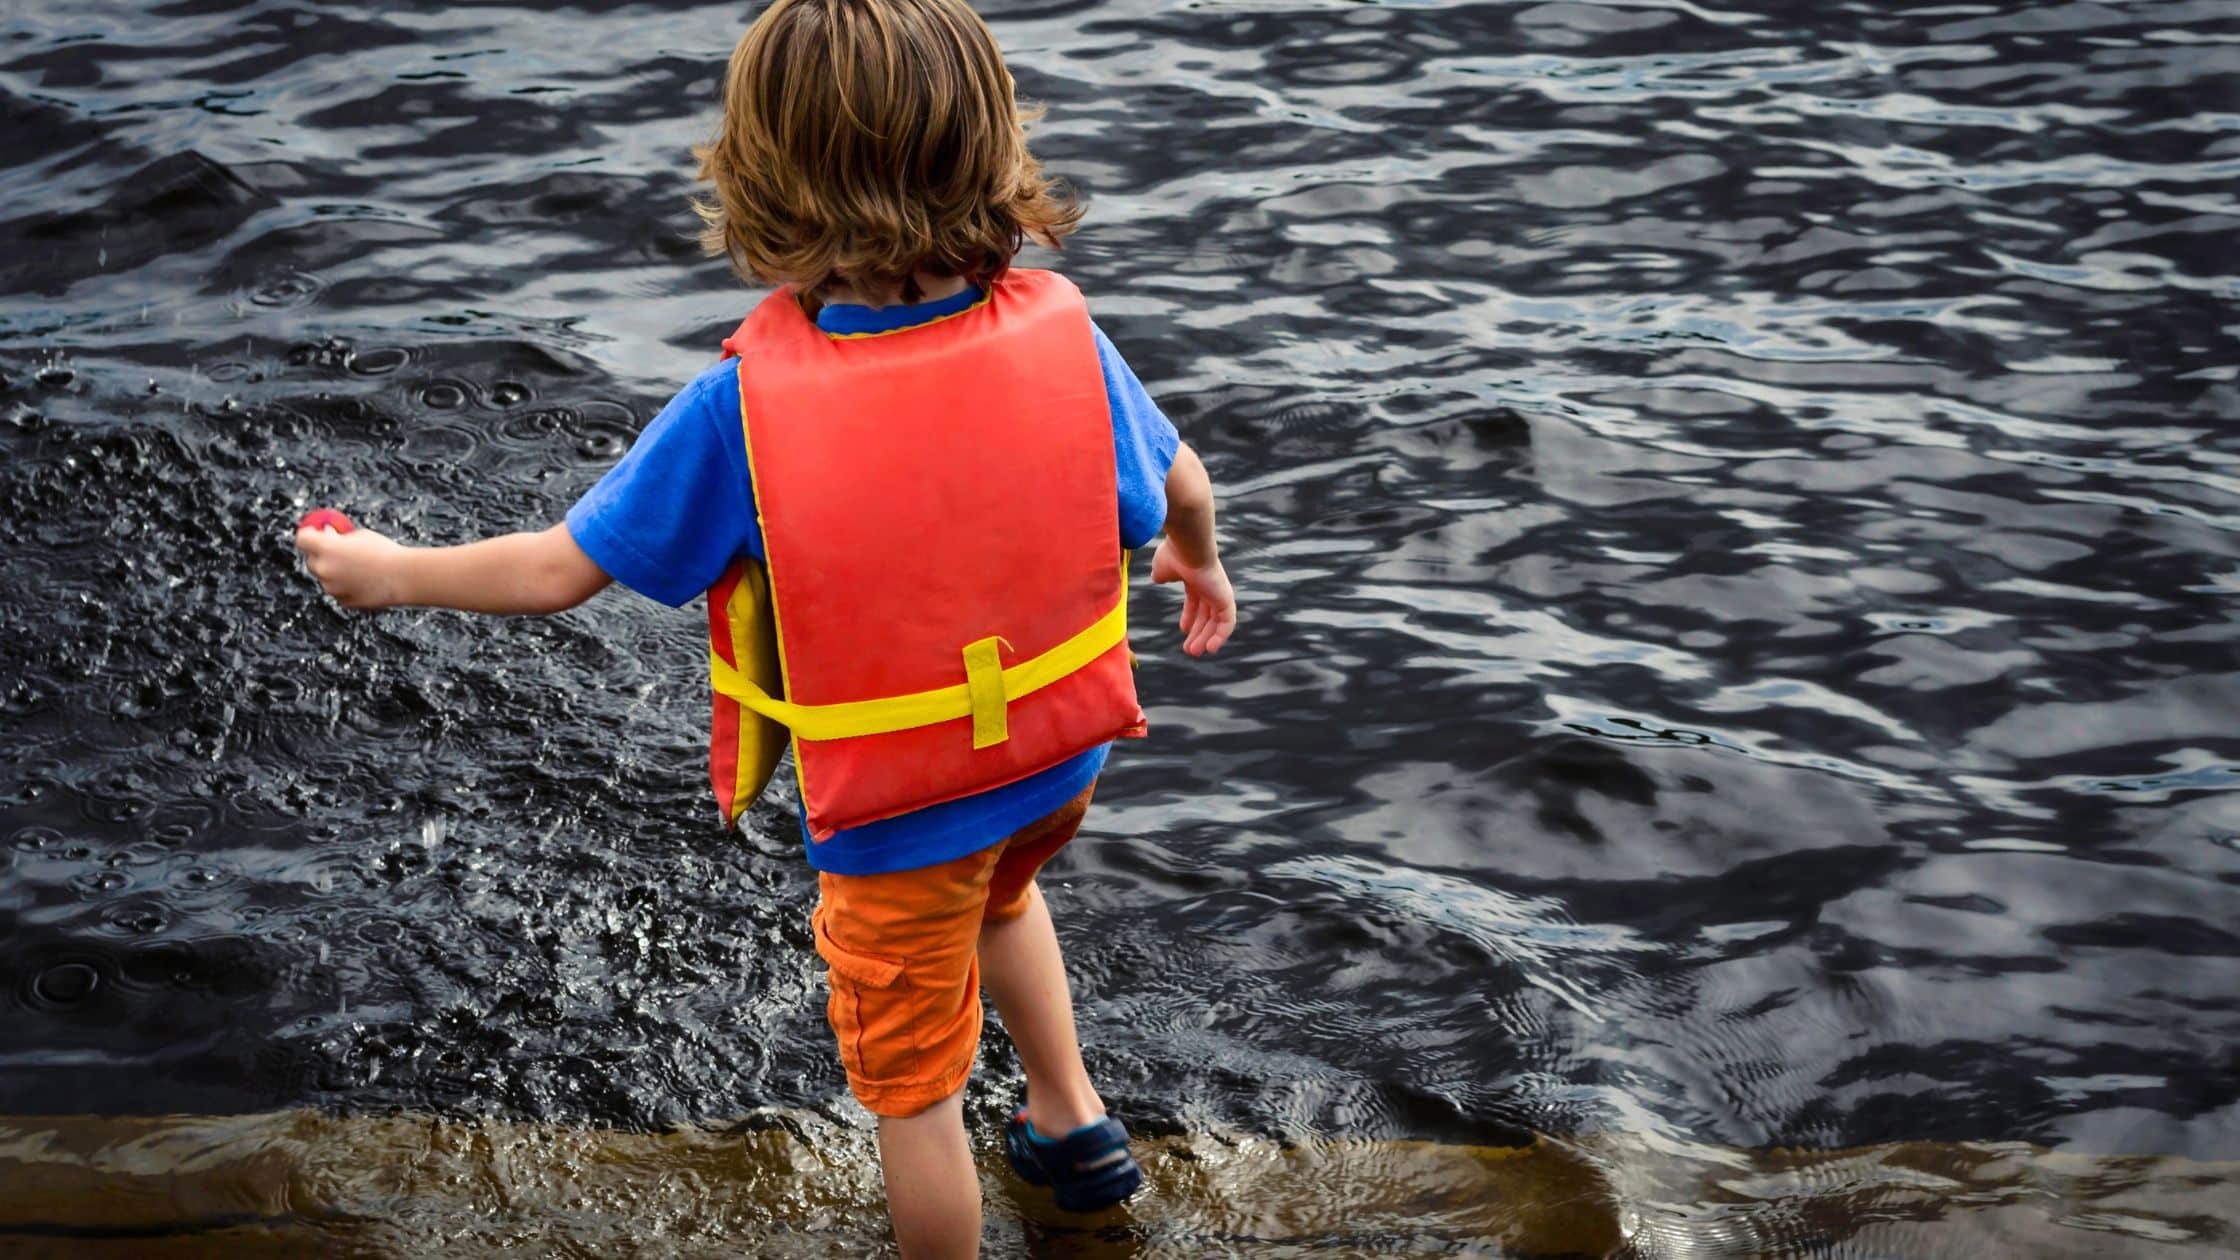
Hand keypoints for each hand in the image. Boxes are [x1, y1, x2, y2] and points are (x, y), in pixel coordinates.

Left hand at [296, 522, 407, 609]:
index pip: (302, 538)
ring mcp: (331, 587)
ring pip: (326, 577)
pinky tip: (366, 580)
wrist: (404, 577)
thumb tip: (328, 536)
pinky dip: (347, 586)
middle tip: (337, 549)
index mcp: (326, 547)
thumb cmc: (385, 552)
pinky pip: (339, 590)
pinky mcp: (343, 601)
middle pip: (311, 559)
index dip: (309, 534)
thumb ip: (339, 538)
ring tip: (361, 567)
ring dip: (336, 571)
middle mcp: (323, 568)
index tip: (316, 532)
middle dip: (321, 554)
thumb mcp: (360, 535)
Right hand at [1150, 538, 1235, 656]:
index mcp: (1195, 577)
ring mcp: (1219, 591)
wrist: (1188, 545)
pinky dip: (1220, 636)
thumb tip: (1158, 578)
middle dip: (1198, 632)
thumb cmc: (1173, 553)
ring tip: (1194, 652)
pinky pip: (1227, 622)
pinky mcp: (1226, 598)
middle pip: (1207, 613)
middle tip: (1189, 650)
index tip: (1184, 630)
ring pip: (1216, 621)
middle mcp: (1210, 584)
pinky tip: (1210, 648)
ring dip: (1206, 638)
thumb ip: (1161, 575)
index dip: (1190, 616)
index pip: (1196, 600)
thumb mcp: (1162, 567)